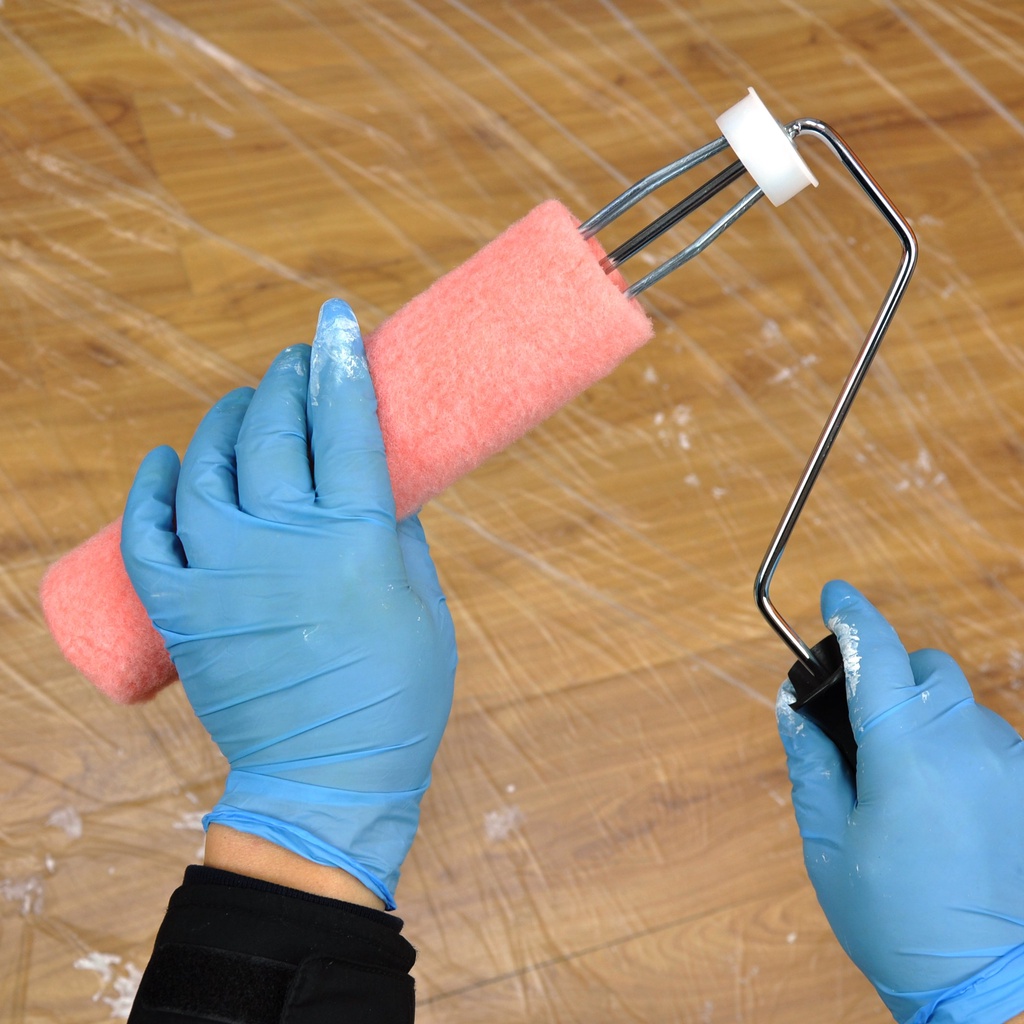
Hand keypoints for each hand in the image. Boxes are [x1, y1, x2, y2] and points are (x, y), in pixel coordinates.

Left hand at [121, 299, 456, 909]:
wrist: (324, 781)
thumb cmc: (397, 697)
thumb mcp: (425, 608)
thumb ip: (401, 535)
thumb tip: (379, 480)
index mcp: (353, 541)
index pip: (346, 426)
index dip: (343, 364)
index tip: (338, 320)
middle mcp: (280, 544)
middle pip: (273, 432)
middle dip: (285, 380)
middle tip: (296, 359)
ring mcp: (220, 574)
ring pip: (206, 466)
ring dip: (223, 420)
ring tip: (241, 402)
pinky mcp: (182, 610)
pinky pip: (147, 533)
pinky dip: (150, 489)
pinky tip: (165, 459)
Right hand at [777, 580, 1023, 1023]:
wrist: (981, 983)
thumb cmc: (894, 919)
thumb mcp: (827, 841)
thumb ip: (810, 761)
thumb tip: (792, 706)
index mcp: (906, 755)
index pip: (876, 655)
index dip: (852, 616)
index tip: (835, 596)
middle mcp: (968, 747)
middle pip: (927, 669)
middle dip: (890, 677)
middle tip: (864, 727)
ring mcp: (1010, 767)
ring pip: (962, 704)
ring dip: (928, 716)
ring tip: (907, 780)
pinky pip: (992, 739)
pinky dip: (962, 746)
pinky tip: (946, 799)